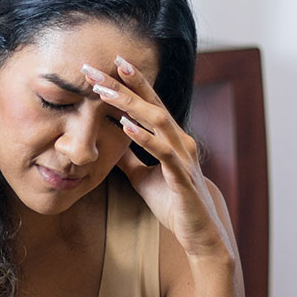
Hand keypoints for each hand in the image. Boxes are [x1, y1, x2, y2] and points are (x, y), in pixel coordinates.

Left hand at [82, 57, 234, 262]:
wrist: (198, 232)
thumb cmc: (173, 202)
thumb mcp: (142, 177)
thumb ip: (130, 158)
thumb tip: (111, 142)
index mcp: (172, 138)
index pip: (149, 103)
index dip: (130, 82)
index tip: (107, 64)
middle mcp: (181, 140)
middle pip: (151, 103)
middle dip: (124, 83)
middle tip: (97, 67)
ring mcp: (183, 157)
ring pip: (158, 121)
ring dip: (130, 104)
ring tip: (106, 90)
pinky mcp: (181, 177)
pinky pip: (163, 152)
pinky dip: (144, 137)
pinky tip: (126, 126)